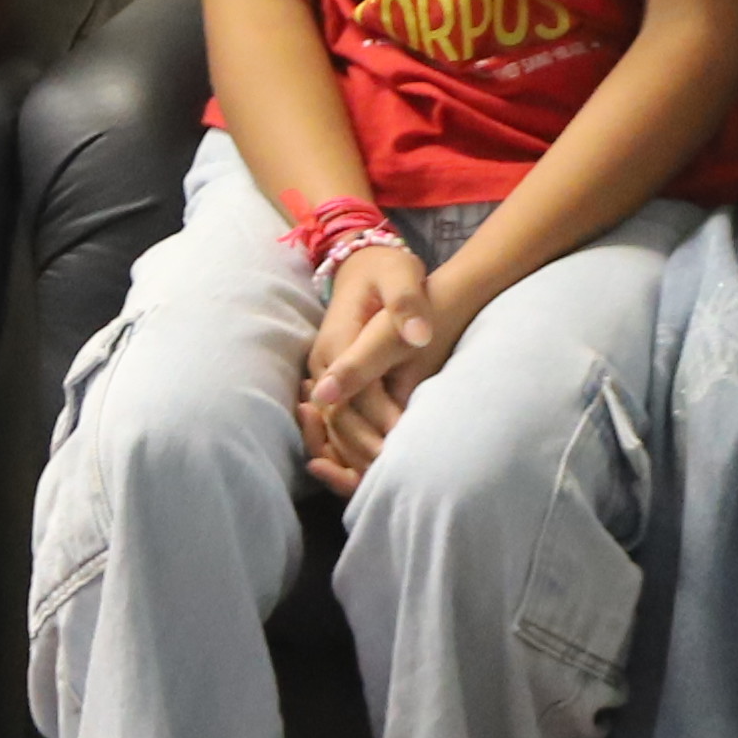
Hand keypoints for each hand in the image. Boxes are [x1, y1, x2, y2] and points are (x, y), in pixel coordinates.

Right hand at [296, 242, 442, 492]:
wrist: (363, 261)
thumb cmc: (388, 269)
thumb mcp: (402, 274)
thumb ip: (408, 303)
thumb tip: (417, 335)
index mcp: (339, 341)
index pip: (354, 395)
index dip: (381, 422)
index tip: (408, 444)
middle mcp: (322, 361)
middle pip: (338, 418)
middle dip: (365, 449)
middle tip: (399, 473)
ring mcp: (321, 372)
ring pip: (330, 425)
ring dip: (353, 453)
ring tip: (385, 477)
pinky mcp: (329, 379)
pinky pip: (332, 420)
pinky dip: (345, 446)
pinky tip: (369, 466)